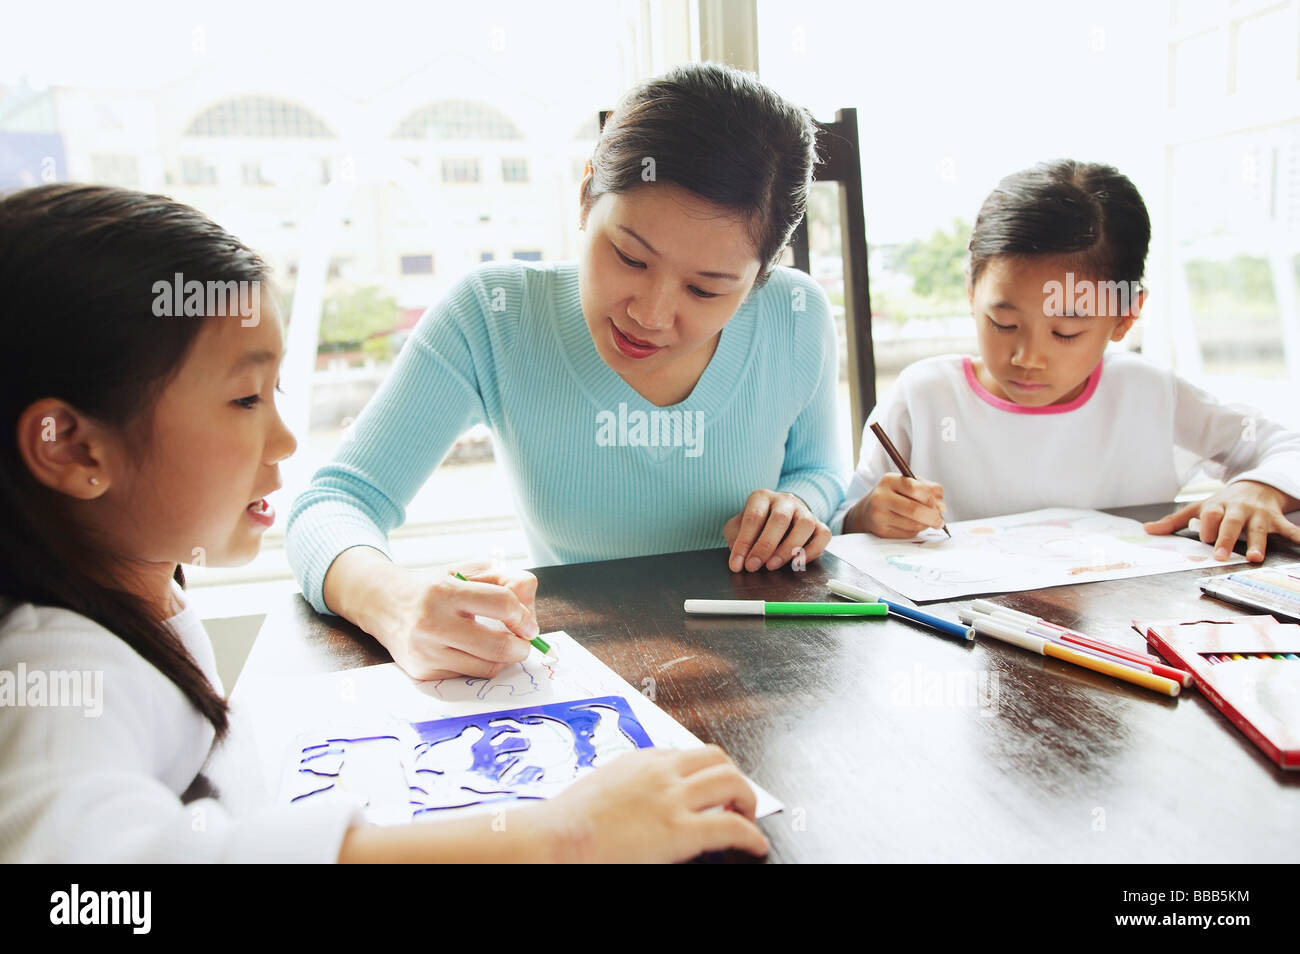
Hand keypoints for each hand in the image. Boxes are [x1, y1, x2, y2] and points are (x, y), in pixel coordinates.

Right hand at [374, 559, 539, 679]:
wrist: (383, 604)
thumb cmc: (432, 587)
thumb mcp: (465, 572)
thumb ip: (504, 580)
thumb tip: (530, 614)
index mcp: (445, 591)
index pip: (502, 603)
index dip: (523, 614)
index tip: (526, 621)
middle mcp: (432, 623)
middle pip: (499, 645)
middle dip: (522, 647)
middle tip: (524, 642)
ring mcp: (426, 652)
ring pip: (487, 667)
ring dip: (505, 659)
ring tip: (503, 645)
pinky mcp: (422, 672)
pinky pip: (468, 675)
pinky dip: (480, 665)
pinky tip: (475, 651)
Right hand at [537, 746, 768, 862]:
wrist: (556, 839)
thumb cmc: (565, 823)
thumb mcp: (599, 789)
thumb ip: (625, 788)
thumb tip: (634, 805)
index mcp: (640, 760)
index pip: (686, 755)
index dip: (703, 773)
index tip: (708, 789)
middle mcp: (661, 772)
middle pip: (716, 758)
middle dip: (732, 777)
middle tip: (736, 799)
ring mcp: (672, 798)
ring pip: (732, 782)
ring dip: (747, 800)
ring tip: (749, 818)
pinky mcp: (680, 830)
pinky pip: (732, 826)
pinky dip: (751, 836)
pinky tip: (755, 846)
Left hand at [722, 489, 830, 571]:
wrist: (777, 520)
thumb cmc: (755, 526)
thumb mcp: (737, 528)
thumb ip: (736, 540)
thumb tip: (739, 560)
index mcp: (762, 497)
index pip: (754, 517)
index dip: (744, 542)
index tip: (736, 564)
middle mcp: (785, 501)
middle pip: (780, 519)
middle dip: (765, 546)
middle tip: (753, 566)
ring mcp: (804, 511)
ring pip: (804, 525)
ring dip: (788, 549)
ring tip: (772, 566)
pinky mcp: (819, 525)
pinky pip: (823, 535)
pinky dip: (812, 551)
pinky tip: (797, 563)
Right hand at [844, 473, 945, 536]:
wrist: (868, 510)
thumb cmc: (893, 495)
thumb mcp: (908, 484)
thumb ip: (929, 489)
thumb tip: (942, 506)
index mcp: (889, 480)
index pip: (916, 488)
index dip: (932, 499)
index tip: (940, 507)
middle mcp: (881, 497)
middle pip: (915, 509)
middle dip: (933, 517)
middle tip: (939, 522)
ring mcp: (879, 515)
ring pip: (913, 524)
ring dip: (925, 525)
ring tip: (925, 522)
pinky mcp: (881, 531)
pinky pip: (907, 534)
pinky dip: (915, 531)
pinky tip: (912, 526)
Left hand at [1143, 480, 1299, 561]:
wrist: (1256, 486)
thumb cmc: (1223, 503)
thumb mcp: (1198, 508)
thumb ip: (1174, 521)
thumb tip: (1146, 530)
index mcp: (1216, 507)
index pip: (1209, 516)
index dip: (1207, 527)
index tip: (1204, 539)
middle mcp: (1237, 509)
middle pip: (1231, 524)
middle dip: (1226, 539)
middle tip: (1220, 556)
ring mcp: (1258, 514)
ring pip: (1258, 529)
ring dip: (1258, 543)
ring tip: (1255, 558)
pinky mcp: (1276, 519)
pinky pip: (1288, 528)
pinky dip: (1296, 536)